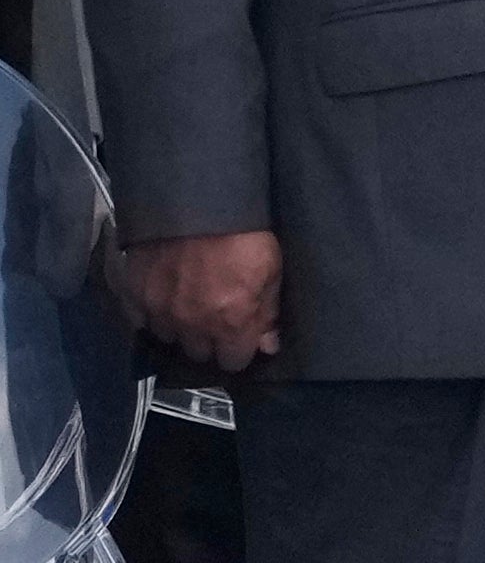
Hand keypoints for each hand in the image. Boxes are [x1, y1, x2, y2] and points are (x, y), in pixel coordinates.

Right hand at [127, 230, 279, 370]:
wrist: (199, 200)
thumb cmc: (244, 234)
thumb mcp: (272, 271)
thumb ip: (268, 313)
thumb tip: (267, 345)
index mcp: (230, 323)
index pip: (232, 361)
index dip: (238, 351)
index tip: (240, 338)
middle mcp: (192, 324)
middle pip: (198, 352)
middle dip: (209, 340)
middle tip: (215, 318)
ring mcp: (159, 309)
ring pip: (169, 337)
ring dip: (180, 327)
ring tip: (189, 305)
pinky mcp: (133, 291)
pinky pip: (139, 319)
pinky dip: (151, 313)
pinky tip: (163, 298)